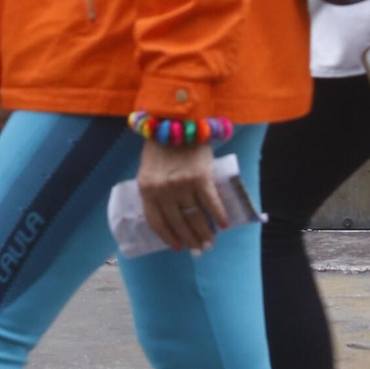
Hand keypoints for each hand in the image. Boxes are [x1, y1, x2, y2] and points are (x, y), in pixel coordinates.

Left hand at [137, 138, 227, 254]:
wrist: (175, 118)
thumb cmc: (162, 145)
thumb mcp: (150, 168)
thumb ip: (157, 190)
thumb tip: (174, 216)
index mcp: (146, 188)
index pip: (156, 222)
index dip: (168, 237)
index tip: (178, 247)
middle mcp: (163, 190)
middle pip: (178, 223)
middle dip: (190, 240)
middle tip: (200, 249)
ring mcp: (182, 185)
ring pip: (195, 217)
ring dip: (205, 233)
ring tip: (210, 242)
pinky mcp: (201, 178)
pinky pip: (211, 204)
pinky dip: (218, 216)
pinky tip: (223, 224)